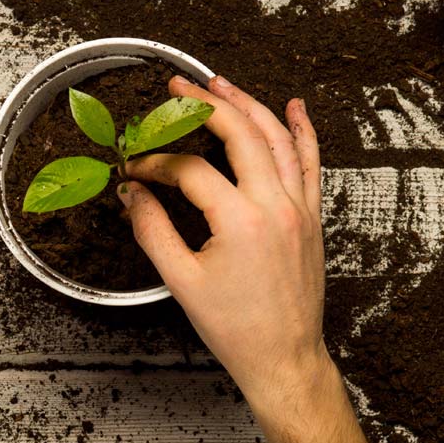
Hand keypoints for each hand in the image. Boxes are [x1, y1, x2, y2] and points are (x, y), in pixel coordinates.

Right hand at [119, 75, 327, 399]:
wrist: (283, 359)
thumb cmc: (235, 329)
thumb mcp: (181, 281)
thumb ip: (152, 229)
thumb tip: (131, 193)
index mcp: (241, 222)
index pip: (190, 171)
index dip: (156, 164)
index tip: (134, 168)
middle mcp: (276, 206)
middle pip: (240, 134)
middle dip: (205, 104)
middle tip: (178, 88)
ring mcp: (299, 209)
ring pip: (277, 139)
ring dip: (249, 105)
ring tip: (221, 84)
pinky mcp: (312, 218)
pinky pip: (311, 163)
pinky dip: (303, 131)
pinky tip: (295, 108)